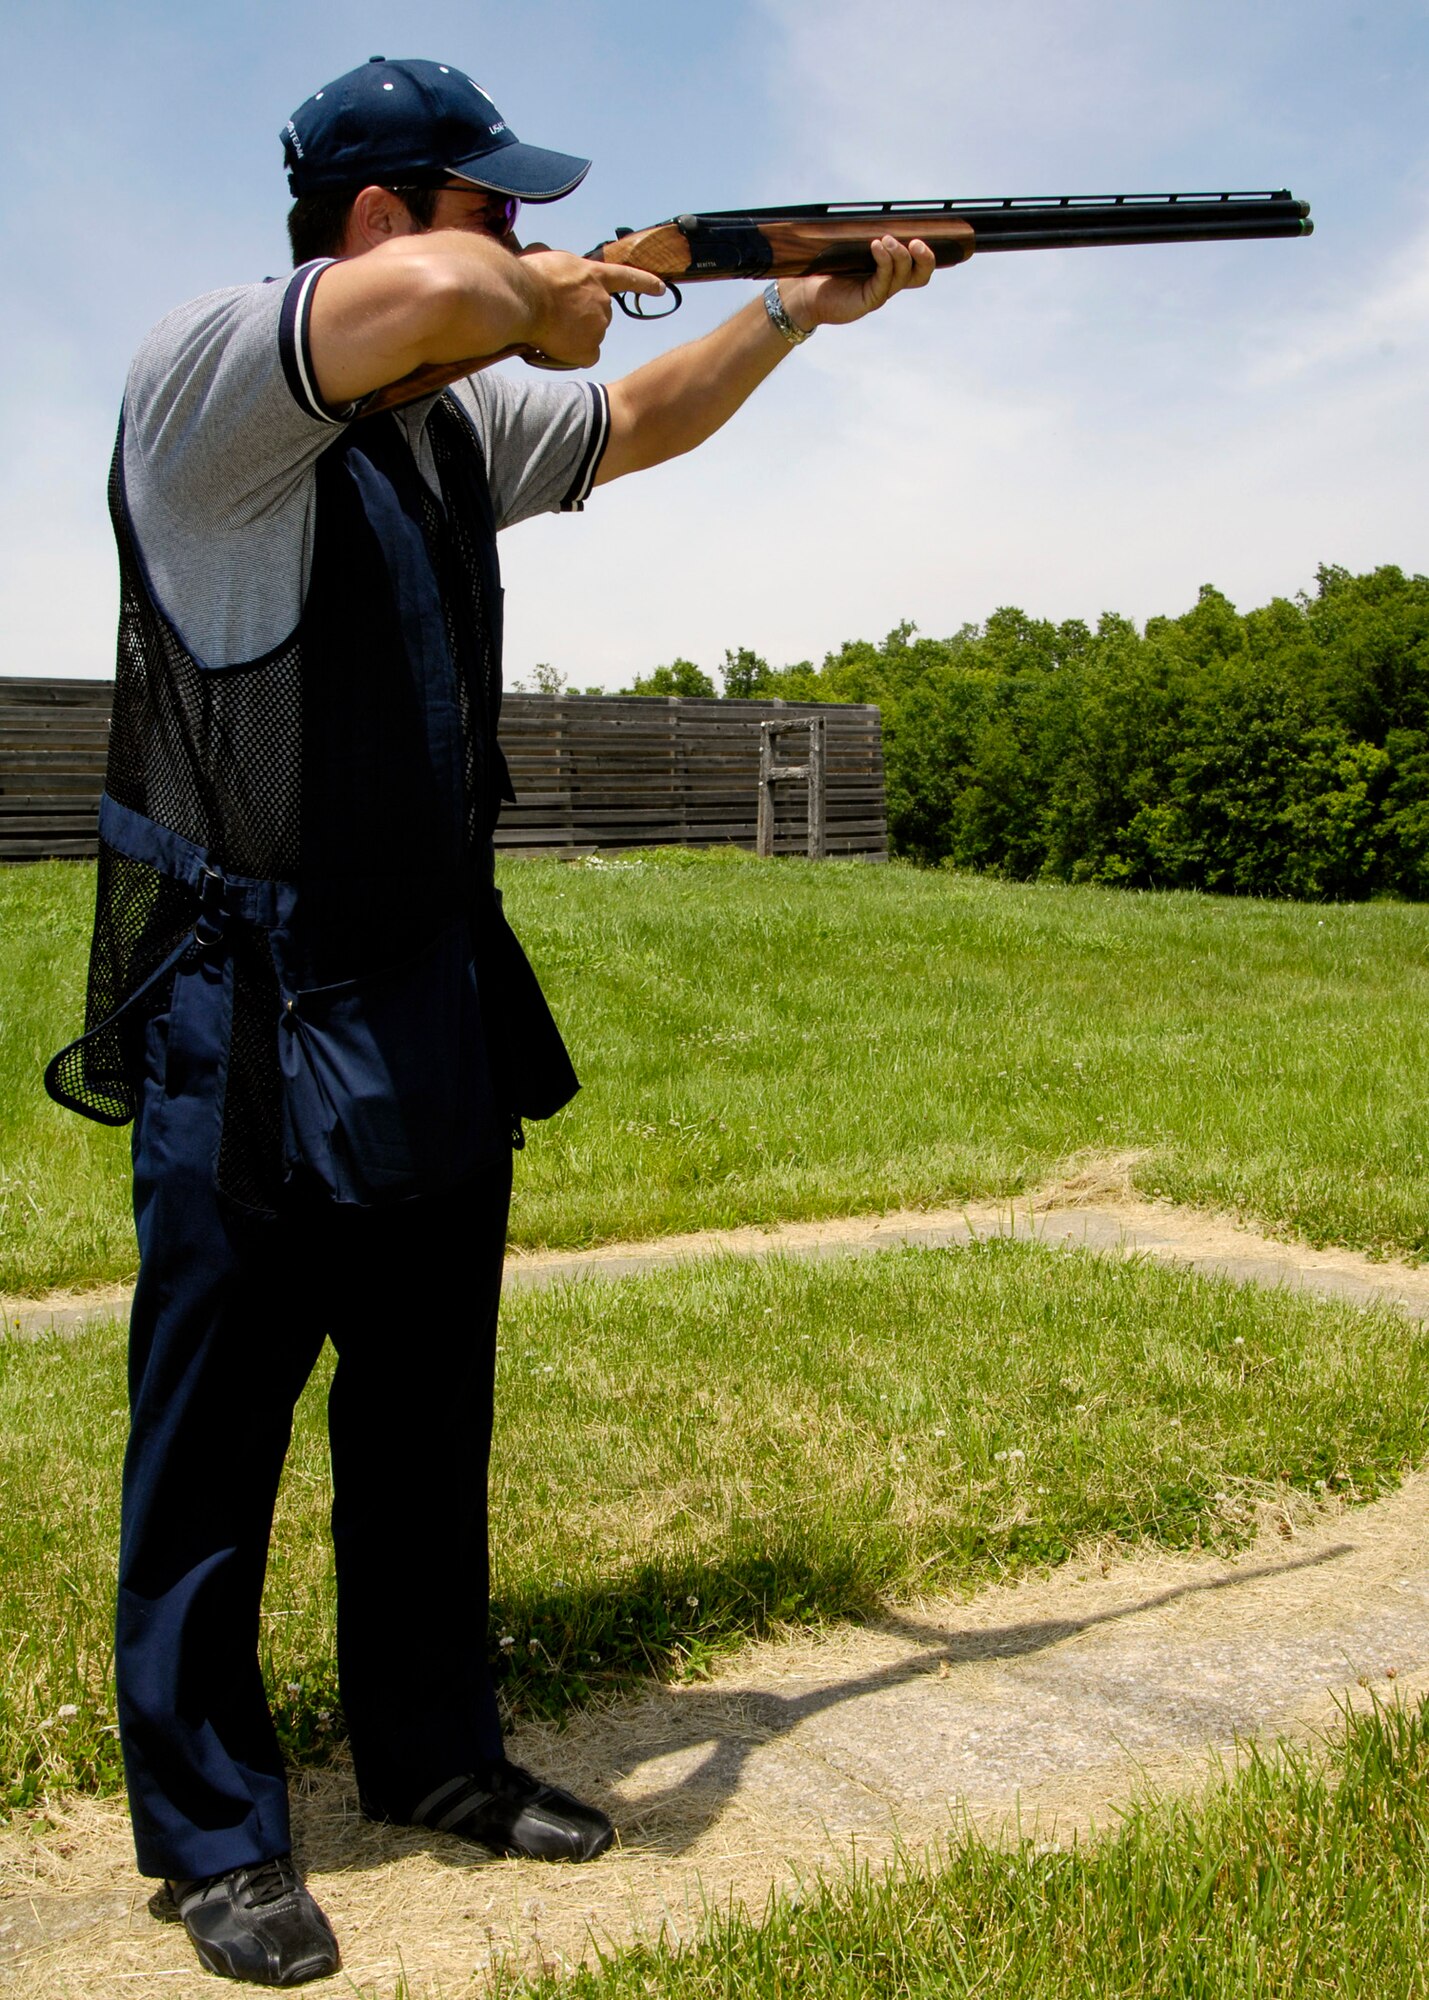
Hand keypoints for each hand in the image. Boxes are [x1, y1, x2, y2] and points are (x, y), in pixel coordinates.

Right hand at [517, 248, 665, 366]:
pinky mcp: (589, 348)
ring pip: (590, 335)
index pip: (627, 277)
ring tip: (550, 327)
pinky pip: (586, 356)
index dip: (645, 283)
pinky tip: (558, 347)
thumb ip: (567, 274)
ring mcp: (598, 326)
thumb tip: (559, 280)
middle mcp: (602, 301)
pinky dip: (574, 354)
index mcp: (595, 276)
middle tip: (557, 315)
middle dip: (582, 316)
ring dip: (574, 334)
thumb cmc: (532, 277)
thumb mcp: (554, 261)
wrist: (526, 298)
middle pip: (599, 314)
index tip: (661, 288)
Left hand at [778, 235, 935, 333]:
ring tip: (887, 239)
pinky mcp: (868, 300)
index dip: (934, 250)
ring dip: (900, 255)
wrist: (805, 292)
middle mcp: (891, 281)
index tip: (944, 233)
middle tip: (918, 241)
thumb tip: (882, 209)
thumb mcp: (851, 244)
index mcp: (892, 268)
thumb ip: (867, 232)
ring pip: (904, 275)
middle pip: (921, 274)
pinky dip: (883, 262)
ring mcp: (881, 292)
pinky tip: (876, 246)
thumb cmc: (827, 265)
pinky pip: (883, 281)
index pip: (919, 261)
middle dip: (926, 257)